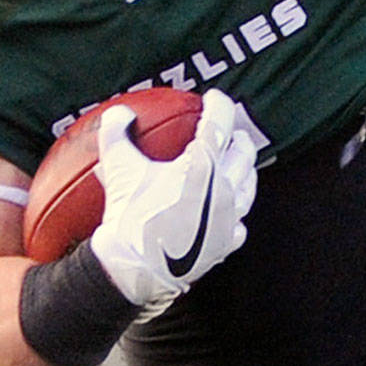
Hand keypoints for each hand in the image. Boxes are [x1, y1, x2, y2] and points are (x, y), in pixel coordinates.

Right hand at [89, 89, 260, 313]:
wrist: (136, 267)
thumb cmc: (129, 216)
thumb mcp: (118, 167)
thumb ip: (117, 133)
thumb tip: (120, 113)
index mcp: (203, 165)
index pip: (220, 123)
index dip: (219, 104)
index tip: (213, 98)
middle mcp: (224, 189)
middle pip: (243, 154)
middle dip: (237, 137)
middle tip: (229, 132)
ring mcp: (229, 218)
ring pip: (249, 187)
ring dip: (245, 170)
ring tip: (237, 164)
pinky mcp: (226, 244)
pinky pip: (239, 224)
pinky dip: (236, 212)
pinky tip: (229, 211)